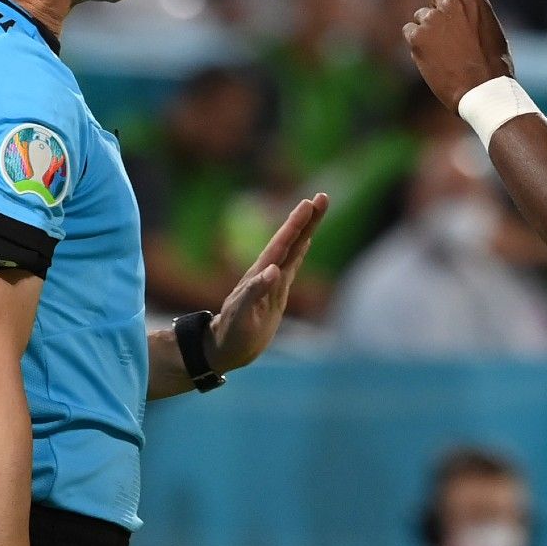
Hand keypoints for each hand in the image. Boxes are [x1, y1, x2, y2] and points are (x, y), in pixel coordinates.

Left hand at [209, 194, 327, 372]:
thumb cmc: (231, 335)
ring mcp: (273, 281)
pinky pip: (293, 264)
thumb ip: (255, 291)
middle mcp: (267, 272)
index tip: (308, 204)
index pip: (281, 244)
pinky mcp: (277, 291)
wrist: (224, 349)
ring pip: (294, 249)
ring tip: (318, 208)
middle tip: (322, 197)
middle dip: (306, 219)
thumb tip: (274, 270)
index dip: (295, 224)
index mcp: (260, 275)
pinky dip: (301, 249)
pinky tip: (305, 241)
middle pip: (291, 240)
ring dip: (306, 229)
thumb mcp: (241, 316)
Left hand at [402, 0, 514, 109]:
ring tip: (447, 54)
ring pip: (420, 17)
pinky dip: (418, 45)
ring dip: (429, 31)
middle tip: (450, 34)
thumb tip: (449, 12)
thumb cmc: (493, 66)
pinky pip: (410, 33)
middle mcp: (451, 3)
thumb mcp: (489, 30)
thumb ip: (468, 13)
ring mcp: (432, 19)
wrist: (484, 91)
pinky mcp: (417, 37)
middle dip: (436, 7)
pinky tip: (434, 59)